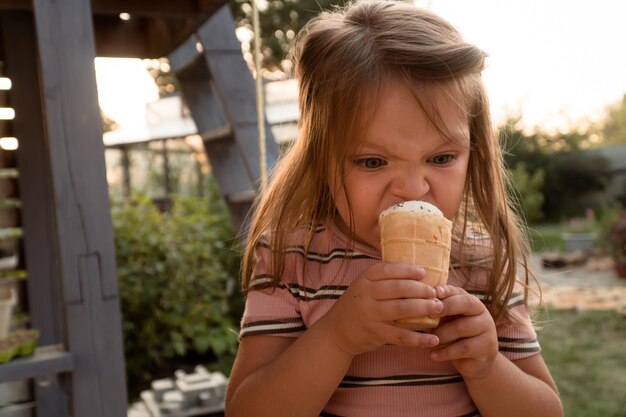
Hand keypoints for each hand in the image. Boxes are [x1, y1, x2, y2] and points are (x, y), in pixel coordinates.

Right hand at [317, 262, 443, 356]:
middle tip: (437, 293)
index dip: (408, 270)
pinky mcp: (375, 333)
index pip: (388, 270)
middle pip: (399, 289)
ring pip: (402, 309)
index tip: (424, 273)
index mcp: (364, 279)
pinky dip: (419, 338)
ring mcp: (369, 314)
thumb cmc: (357, 306)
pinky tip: (433, 339)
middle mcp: (365, 294)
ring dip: (424, 308)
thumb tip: (418, 274)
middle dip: (422, 290)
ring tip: (439, 309)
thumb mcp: (364, 287)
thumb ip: (384, 281)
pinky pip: (400, 336)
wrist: (335, 332)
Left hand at [429, 285, 497, 379]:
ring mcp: (487, 330)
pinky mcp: (486, 348)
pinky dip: (445, 352)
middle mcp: (483, 313)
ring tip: (427, 340)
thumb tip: (426, 296)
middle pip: (466, 304)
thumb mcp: (449, 320)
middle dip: (446, 307)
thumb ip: (441, 308)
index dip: (447, 292)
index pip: (460, 292)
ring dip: (441, 334)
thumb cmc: (457, 335)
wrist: (476, 361)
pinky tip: (433, 355)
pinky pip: (463, 348)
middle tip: (429, 313)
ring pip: (462, 328)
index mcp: (473, 303)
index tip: (433, 293)